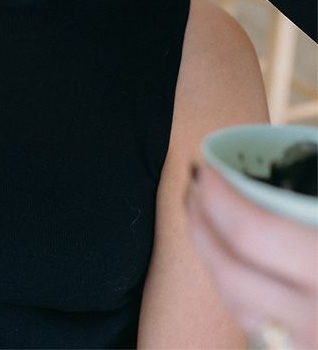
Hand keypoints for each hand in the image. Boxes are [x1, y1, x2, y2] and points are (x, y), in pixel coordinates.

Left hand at [186, 164, 317, 349]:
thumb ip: (308, 199)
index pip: (250, 232)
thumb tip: (288, 168)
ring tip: (206, 219)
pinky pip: (255, 324)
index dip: (217, 197)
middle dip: (200, 224)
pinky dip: (237, 289)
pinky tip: (235, 263)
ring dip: (211, 257)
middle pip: (229, 270)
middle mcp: (311, 317)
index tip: (203, 170)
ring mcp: (300, 345)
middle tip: (194, 191)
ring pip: (235, 302)